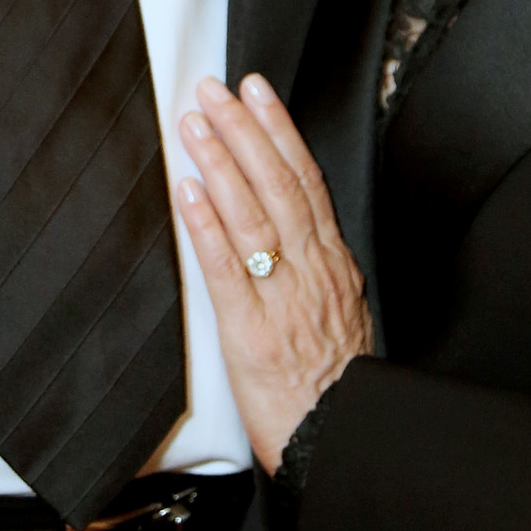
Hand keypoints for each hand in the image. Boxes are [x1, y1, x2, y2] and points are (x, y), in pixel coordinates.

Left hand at [177, 73, 373, 474]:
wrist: (338, 440)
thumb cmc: (338, 387)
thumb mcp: (344, 313)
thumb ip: (321, 268)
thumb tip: (301, 230)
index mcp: (333, 264)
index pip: (307, 180)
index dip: (279, 130)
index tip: (257, 92)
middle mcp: (312, 271)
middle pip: (279, 184)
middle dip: (244, 130)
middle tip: (215, 89)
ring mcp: (282, 298)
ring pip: (253, 215)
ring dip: (220, 163)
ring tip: (194, 124)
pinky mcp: (251, 332)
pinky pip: (226, 269)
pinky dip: (206, 225)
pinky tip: (187, 192)